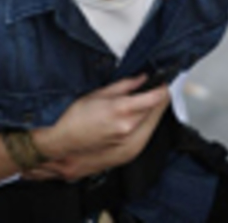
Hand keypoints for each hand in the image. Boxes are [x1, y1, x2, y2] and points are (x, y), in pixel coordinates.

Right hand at [29, 75, 170, 178]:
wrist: (66, 142)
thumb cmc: (77, 118)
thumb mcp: (99, 94)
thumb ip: (124, 85)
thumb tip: (141, 79)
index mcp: (122, 109)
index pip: (155, 98)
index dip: (161, 88)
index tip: (162, 82)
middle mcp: (129, 126)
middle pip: (156, 110)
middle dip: (157, 98)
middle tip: (152, 89)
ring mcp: (130, 140)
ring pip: (151, 121)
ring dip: (150, 110)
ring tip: (140, 102)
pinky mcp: (129, 149)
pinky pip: (143, 132)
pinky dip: (142, 122)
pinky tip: (132, 116)